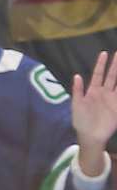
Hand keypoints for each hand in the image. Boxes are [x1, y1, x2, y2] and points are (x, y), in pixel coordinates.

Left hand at [73, 52, 116, 173]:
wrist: (90, 136)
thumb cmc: (81, 121)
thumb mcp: (76, 106)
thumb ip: (77, 91)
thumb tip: (76, 75)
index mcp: (92, 91)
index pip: (97, 75)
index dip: (100, 64)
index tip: (104, 53)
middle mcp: (104, 92)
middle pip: (111, 75)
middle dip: (115, 64)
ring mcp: (112, 98)